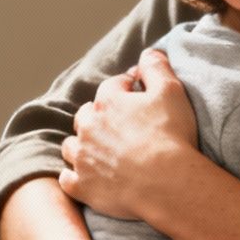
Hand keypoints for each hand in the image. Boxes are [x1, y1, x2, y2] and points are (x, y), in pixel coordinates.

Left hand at [60, 50, 197, 222]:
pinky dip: (75, 176)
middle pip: (85, 116)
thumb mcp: (171, 91)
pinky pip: (68, 178)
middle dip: (98, 116)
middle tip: (119, 124)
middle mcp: (88, 127)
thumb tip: (148, 53)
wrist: (166, 182)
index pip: (112, 86)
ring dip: (82, 145)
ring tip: (100, 150)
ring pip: (71, 146)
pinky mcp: (82, 186)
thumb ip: (156, 67)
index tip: (138, 95)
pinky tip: (87, 176)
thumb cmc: (171, 135)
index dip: (126, 89)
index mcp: (108, 101)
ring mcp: (82, 158)